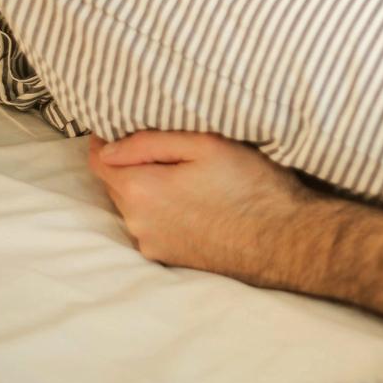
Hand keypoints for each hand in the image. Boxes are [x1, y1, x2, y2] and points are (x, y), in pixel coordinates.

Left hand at [87, 131, 316, 282]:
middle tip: (164, 143)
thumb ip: (149, 142)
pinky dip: (163, 209)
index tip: (120, 123)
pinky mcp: (171, 259)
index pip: (99, 160)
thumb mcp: (205, 145)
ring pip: (136, 206)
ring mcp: (154, 245)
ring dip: (149, 187)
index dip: (105, 139)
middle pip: (117, 184)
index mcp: (140, 190)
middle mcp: (138, 223)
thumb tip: (107, 147)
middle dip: (131, 162)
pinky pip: (154, 225)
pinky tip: (194, 200)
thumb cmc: (249, 184)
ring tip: (185, 172)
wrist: (283, 239)